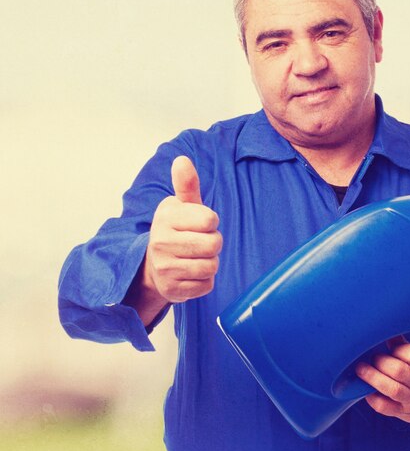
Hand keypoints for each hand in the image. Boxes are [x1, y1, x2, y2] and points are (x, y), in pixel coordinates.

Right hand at [127, 155, 221, 323]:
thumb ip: (186, 185)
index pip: (209, 219)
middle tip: (200, 242)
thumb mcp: (182, 206)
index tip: (200, 223)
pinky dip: (204, 281)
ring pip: (211, 266)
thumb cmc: (177, 230)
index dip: (211, 222)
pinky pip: (206, 286)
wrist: (153, 266)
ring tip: (196, 257)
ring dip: (210, 263)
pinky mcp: (172, 290)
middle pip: (214, 244)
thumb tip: (182, 160)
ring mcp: (165, 268)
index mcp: (166, 217)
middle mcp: (161, 242)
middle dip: (213, 243)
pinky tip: (191, 273)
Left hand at [355, 337, 409, 428]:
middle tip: (374, 357)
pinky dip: (372, 397)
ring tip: (361, 368)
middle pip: (399, 371)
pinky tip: (365, 389)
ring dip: (373, 377)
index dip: (397, 349)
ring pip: (392, 389)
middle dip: (382, 361)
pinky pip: (385, 407)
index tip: (390, 347)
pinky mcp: (404, 414)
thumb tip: (388, 332)